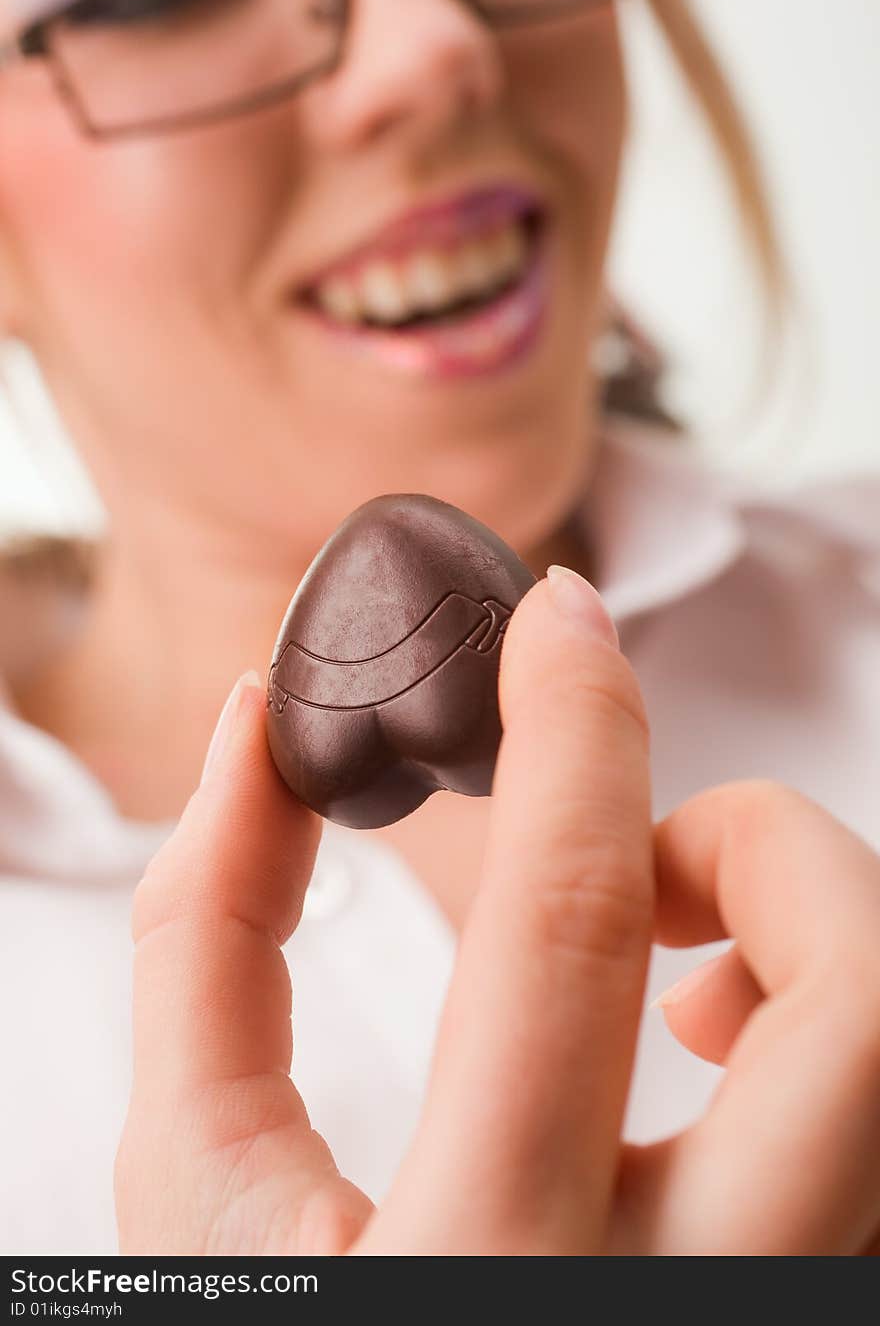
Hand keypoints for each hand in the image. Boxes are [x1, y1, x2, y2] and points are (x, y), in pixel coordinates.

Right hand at [114, 570, 879, 1253]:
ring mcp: (775, 1320)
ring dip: (813, 944)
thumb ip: (213, 935)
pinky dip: (838, 1043)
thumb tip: (262, 732)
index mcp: (476, 1261)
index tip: (561, 617)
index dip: (578, 723)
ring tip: (675, 979)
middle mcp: (669, 1309)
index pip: (570, 922)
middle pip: (852, 1001)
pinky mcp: (816, 1306)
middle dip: (758, 847)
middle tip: (642, 859)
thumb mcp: (200, 1183)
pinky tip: (719, 1071)